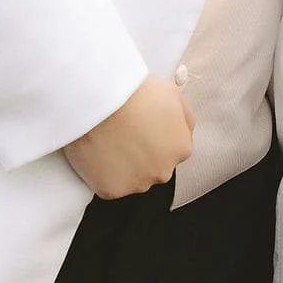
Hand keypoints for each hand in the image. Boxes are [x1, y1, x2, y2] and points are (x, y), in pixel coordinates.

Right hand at [62, 76, 192, 198]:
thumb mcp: (172, 93)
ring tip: (108, 140)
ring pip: (131, 178)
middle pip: (153, 166)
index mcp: (181, 148)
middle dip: (140, 153)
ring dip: (121, 164)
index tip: (140, 126)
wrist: (101, 101)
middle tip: (122, 132)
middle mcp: (163, 170)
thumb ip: (184, 117)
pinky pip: (107, 184)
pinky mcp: (112, 189)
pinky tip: (98, 153)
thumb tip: (184, 128)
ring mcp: (137, 182)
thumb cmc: (134, 93)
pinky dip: (102, 173)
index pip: (171, 149)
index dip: (153, 136)